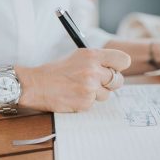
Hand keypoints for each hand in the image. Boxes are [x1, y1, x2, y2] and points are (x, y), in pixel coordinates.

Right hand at [16, 49, 130, 111]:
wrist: (35, 85)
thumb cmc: (55, 71)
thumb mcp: (77, 57)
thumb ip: (96, 60)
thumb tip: (114, 68)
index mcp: (92, 55)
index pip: (123, 60)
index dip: (119, 66)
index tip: (113, 69)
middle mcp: (93, 71)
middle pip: (118, 80)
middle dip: (109, 83)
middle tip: (96, 82)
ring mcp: (89, 88)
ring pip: (106, 95)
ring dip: (96, 94)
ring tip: (79, 89)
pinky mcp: (85, 103)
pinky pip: (93, 104)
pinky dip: (85, 102)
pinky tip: (73, 96)